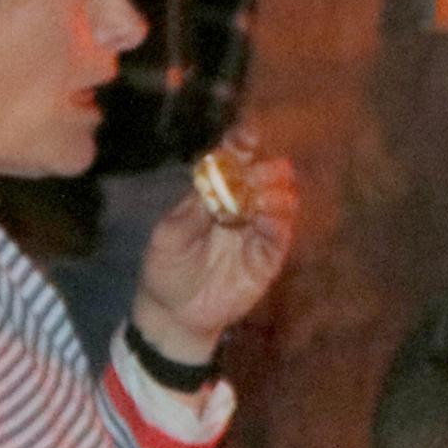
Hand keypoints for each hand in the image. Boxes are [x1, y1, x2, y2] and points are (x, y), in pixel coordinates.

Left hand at [132, 152, 300, 358]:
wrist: (174, 313)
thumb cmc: (166, 269)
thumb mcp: (168, 236)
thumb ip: (192, 211)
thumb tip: (217, 185)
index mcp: (213, 193)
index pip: (233, 161)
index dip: (243, 144)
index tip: (248, 133)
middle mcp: (240, 207)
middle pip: (263, 176)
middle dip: (264, 169)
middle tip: (256, 173)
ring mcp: (256, 232)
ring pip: (281, 202)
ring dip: (275, 193)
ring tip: (260, 197)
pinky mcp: (266, 259)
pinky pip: (281, 236)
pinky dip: (279, 223)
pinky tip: (268, 219)